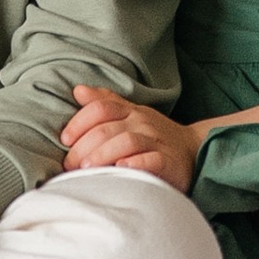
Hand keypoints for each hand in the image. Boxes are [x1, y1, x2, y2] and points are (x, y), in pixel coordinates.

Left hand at [63, 86, 199, 187]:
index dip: (79, 122)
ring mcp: (156, 141)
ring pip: (126, 142)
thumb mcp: (130, 114)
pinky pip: (152, 161)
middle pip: (107, 128)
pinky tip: (121, 169)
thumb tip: (78, 90)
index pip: (100, 108)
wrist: (193, 150)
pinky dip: (135, 164)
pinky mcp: (168, 162)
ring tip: (87, 168)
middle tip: (70, 164)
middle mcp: (142, 122)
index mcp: (130, 111)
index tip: (65, 140)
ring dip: (103, 154)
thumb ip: (106, 102)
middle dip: (83, 146)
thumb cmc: (153, 134)